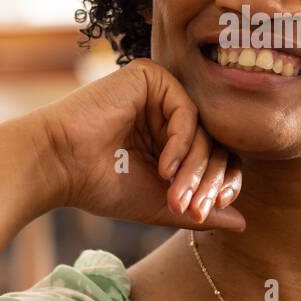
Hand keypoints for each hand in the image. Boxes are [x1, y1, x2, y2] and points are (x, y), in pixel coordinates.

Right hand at [19, 58, 244, 229]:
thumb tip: (244, 223)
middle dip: (207, 181)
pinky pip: (186, 112)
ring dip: (195, 169)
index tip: (210, 210)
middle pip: (213, 142)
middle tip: (195, 210)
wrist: (57, 166)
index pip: (213, 154)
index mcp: (169, 134)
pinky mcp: (150, 77)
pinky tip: (164, 169)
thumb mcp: (160, 203)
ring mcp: (160, 91)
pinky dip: (181, 144)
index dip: (218, 184)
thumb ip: (200, 211)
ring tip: (176, 197)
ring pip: (204, 130)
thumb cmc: (100, 185)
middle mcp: (167, 109)